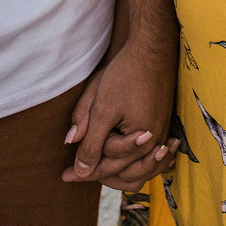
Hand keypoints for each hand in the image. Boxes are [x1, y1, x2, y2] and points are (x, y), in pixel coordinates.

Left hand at [61, 35, 176, 184]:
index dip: (83, 170)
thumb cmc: (126, 75)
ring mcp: (161, 134)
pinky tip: (121, 161)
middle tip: (72, 172)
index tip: (64, 176)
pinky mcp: (162, 124)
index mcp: (140, 142)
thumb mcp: (102, 107)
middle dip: (98, 171)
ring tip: (94, 168)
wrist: (152, 49)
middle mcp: (154, 144)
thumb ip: (90, 139)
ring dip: (116, 172)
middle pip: (123, 172)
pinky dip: (133, 162)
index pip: (107, 167)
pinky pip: (147, 155)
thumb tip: (79, 168)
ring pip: (137, 168)